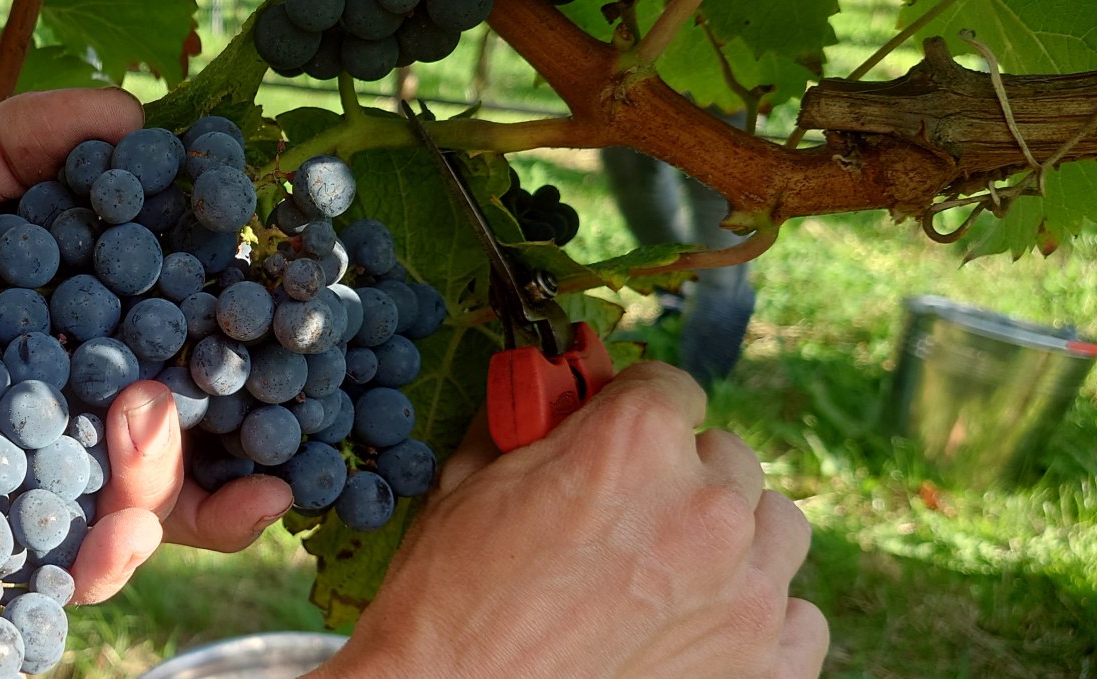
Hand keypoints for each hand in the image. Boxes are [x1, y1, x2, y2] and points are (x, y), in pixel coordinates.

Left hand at [0, 89, 290, 597]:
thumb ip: (21, 148)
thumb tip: (138, 115)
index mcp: (57, 361)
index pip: (167, 410)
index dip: (236, 434)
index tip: (284, 439)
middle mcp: (24, 438)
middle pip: (132, 500)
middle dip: (169, 491)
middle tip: (146, 431)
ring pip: (60, 559)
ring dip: (104, 555)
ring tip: (107, 526)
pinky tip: (7, 610)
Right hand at [314, 362, 827, 677]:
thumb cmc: (448, 604)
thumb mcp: (469, 484)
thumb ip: (531, 425)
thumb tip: (552, 394)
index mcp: (634, 443)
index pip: (671, 386)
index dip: (633, 410)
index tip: (616, 437)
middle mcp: (707, 506)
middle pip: (726, 457)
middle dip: (679, 478)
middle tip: (625, 519)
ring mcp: (747, 593)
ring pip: (775, 528)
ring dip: (731, 540)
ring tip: (669, 574)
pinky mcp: (765, 666)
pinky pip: (800, 620)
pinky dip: (760, 620)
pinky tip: (702, 627)